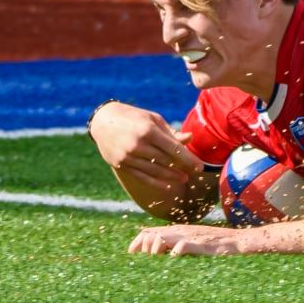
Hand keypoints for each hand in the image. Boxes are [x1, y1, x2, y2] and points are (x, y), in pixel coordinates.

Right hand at [89, 101, 204, 201]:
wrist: (103, 121)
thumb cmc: (133, 117)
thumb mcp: (153, 119)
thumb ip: (171, 132)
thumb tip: (190, 138)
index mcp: (148, 131)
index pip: (173, 149)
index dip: (188, 159)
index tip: (200, 167)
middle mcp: (138, 145)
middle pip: (166, 161)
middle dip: (183, 168)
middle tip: (196, 173)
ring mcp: (128, 156)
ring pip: (155, 171)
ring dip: (171, 177)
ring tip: (183, 179)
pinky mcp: (121, 164)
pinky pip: (142, 177)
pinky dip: (156, 182)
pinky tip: (167, 185)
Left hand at [129, 223, 245, 255]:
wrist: (236, 241)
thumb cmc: (216, 245)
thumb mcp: (193, 245)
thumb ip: (178, 246)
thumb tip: (163, 254)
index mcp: (178, 230)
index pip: (151, 231)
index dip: (138, 240)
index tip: (131, 252)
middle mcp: (181, 231)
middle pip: (152, 233)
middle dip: (141, 245)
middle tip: (137, 257)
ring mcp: (189, 236)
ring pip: (162, 238)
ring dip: (154, 248)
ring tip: (153, 259)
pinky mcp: (199, 243)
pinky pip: (181, 246)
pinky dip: (173, 252)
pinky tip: (172, 260)